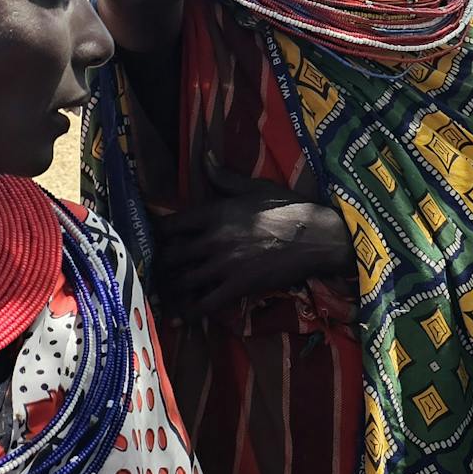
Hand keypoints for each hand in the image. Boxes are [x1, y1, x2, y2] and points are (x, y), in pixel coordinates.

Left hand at [150, 164, 350, 312]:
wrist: (318, 236)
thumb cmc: (289, 208)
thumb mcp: (256, 187)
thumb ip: (224, 177)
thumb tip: (204, 156)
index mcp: (215, 213)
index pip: (169, 225)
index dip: (157, 235)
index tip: (154, 241)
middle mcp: (213, 239)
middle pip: (169, 256)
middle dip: (160, 264)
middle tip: (158, 270)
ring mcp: (225, 265)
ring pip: (182, 282)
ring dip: (171, 289)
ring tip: (166, 292)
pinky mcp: (238, 287)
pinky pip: (204, 305)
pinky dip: (189, 313)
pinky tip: (182, 316)